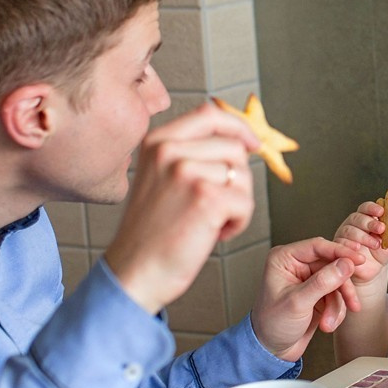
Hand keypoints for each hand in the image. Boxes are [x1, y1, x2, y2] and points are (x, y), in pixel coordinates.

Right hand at [103, 102, 257, 312]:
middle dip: (237, 180)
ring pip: (242, 176)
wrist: (135, 272)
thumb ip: (189, 154)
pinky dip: (239, 223)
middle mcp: (169, 150)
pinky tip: (215, 234)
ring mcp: (186, 172)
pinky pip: (245, 202)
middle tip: (217, 208)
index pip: (209, 114)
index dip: (237, 127)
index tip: (252, 144)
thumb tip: (240, 141)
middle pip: (233, 148)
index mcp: (156, 141)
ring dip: (237, 203)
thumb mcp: (160, 178)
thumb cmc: (152, 233)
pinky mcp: (205, 198)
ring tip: (211, 222)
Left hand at [250, 237, 369, 360]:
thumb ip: (323, 282)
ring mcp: (309, 279)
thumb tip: (345, 264)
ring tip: (329, 323)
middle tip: (351, 301)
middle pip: (332, 265)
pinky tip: (329, 323)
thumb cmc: (272, 324)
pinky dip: (337, 311)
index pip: (318, 246)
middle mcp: (297, 266)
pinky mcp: (318, 293)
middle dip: (341, 288)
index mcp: (284, 259)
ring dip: (338, 305)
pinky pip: (337, 296)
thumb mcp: (298, 302)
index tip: (358, 259)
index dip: (340, 252)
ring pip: (338, 282)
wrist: (272, 349)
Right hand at [333, 201, 387, 286]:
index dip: (372, 208)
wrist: (374, 270)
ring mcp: (344, 235)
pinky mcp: (339, 247)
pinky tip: (359, 249)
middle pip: (357, 218)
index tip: (381, 211)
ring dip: (363, 236)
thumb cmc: (381, 252)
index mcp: (366, 218)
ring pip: (349, 230)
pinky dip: (350, 246)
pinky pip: (341, 244)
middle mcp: (353, 224)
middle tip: (381, 228)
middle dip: (370, 222)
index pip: (366, 208)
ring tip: (376, 244)